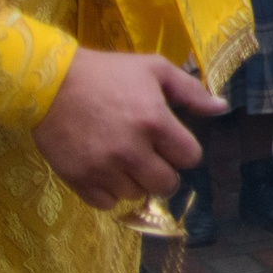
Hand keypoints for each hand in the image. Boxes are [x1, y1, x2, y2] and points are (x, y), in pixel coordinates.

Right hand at [32, 49, 222, 209]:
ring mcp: (103, 168)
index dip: (184, 151)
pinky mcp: (78, 179)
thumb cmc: (107, 73)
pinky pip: (106, 204)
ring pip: (137, 195)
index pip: (190, 157)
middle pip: (167, 184)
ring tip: (125, 160)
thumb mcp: (154, 69)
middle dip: (165, 172)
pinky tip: (106, 172)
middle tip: (151, 157)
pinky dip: (109, 192)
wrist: (50, 83)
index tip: (171, 142)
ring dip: (136, 181)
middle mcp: (131, 150)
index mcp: (154, 121)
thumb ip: (191, 91)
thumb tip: (222, 108)